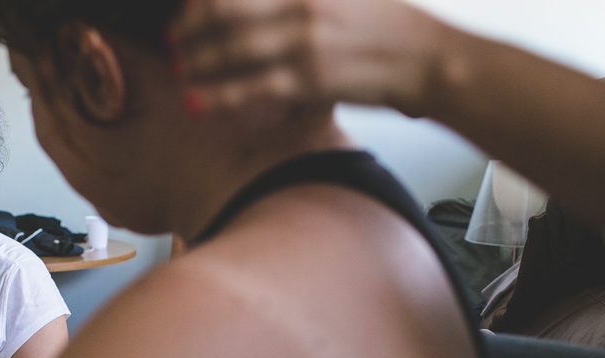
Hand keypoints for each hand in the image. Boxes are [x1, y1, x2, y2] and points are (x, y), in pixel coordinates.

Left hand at [170, 0, 447, 115]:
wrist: (430, 60)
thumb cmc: (393, 26)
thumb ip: (303, 0)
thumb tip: (266, 8)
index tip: (190, 6)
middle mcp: (302, 4)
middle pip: (225, 10)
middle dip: (191, 25)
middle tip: (175, 36)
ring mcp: (303, 42)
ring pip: (230, 49)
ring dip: (196, 60)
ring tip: (179, 68)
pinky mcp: (307, 80)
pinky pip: (249, 88)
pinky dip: (216, 95)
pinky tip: (195, 101)